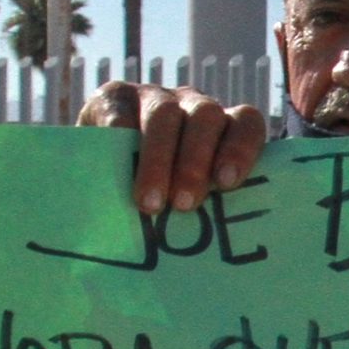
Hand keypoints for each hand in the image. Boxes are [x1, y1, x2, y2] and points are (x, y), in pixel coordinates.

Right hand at [79, 80, 266, 216]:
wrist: (103, 168)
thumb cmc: (163, 195)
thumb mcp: (190, 197)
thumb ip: (211, 207)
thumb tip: (225, 252)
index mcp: (224, 127)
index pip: (246, 123)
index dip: (241, 149)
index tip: (227, 183)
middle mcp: (194, 105)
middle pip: (206, 118)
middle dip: (195, 162)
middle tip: (184, 204)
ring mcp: (156, 97)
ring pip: (165, 115)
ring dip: (159, 159)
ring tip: (151, 202)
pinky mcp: (116, 97)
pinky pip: (122, 112)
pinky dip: (122, 137)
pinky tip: (117, 165)